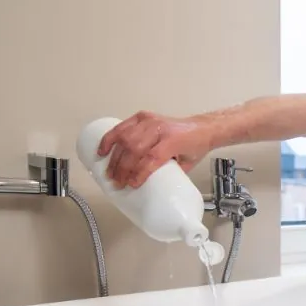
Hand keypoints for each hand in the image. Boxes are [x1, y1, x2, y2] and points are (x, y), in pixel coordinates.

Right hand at [97, 111, 214, 188]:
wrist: (202, 127)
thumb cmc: (194, 146)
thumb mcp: (186, 164)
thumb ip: (169, 173)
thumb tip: (152, 188)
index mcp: (173, 140)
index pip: (152, 157)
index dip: (139, 172)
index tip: (131, 184)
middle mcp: (159, 128)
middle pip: (135, 148)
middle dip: (123, 168)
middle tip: (117, 183)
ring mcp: (149, 121)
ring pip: (125, 138)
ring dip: (114, 157)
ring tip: (109, 172)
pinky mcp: (142, 117)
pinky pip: (122, 127)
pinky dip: (110, 138)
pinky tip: (103, 150)